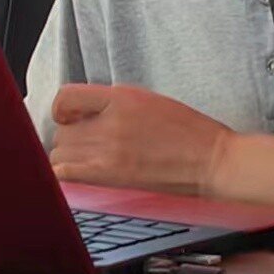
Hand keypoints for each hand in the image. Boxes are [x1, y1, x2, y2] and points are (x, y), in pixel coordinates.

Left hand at [50, 84, 234, 196]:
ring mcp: (109, 150)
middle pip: (62, 131)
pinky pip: (65, 175)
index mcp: (122, 97)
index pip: (66, 96)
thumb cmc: (190, 133)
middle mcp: (111, 121)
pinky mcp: (111, 176)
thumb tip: (85, 113)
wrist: (213, 161)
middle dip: (71, 138)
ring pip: (60, 154)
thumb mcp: (150, 101)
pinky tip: (81, 176)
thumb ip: (115, 103)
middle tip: (89, 145)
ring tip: (90, 163)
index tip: (70, 118)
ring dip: (69, 159)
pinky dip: (66, 176)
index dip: (63, 109)